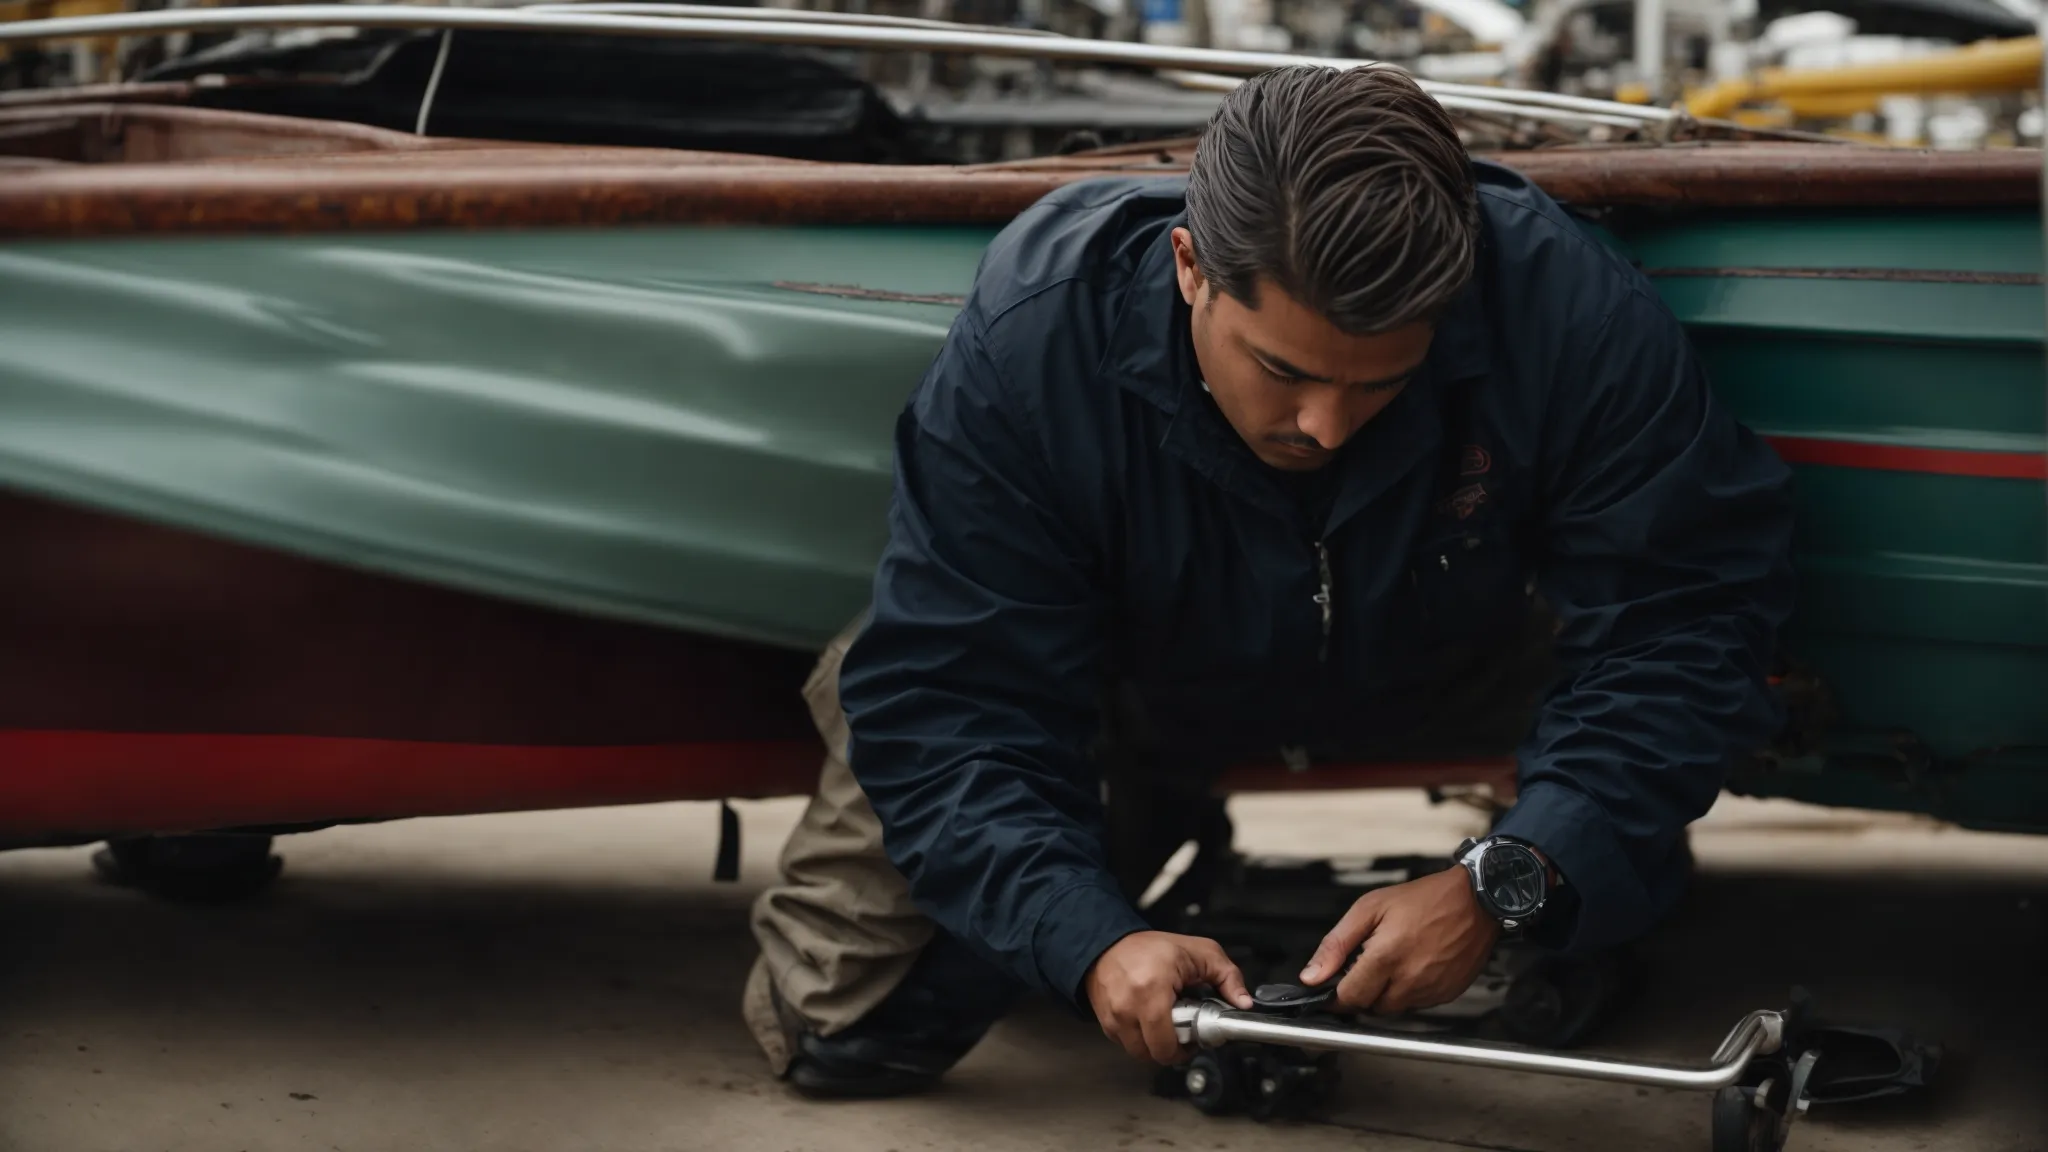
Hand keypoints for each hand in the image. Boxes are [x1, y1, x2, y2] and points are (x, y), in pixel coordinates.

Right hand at [1083, 931, 1253, 1063]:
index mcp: (1152, 990)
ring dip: (1155, 1046)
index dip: (1187, 1048)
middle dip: (1173, 1049)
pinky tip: (1149, 1021)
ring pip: (1140, 1053)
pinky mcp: (1105, 1022)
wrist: (1107, 942)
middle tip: (1182, 1031)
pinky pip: (1127, 1045)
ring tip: (1165, 1025)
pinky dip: (1140, 1039)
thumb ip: (1228, 976)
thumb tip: (1243, 1002)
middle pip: (1154, 1054)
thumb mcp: (1199, 952)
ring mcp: (1113, 1017)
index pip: (1167, 1044)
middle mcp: (1128, 1007)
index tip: (1196, 1037)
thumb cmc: (1150, 948)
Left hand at [1301, 867, 1497, 1015]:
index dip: (1335, 996)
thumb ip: (1336, 944)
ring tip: (1393, 960)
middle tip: (1367, 964)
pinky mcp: (1446, 995)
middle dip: (1361, 992)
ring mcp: (1430, 991)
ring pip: (1393, 1008)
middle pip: (1369, 1007)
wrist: (1476, 900)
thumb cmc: (1425, 899)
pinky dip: (1408, 991)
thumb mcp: (1369, 908)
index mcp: (1386, 957)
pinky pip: (1416, 1004)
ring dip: (1385, 993)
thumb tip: (1311, 976)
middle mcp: (1409, 980)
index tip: (1330, 988)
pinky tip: (1414, 966)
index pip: (1348, 998)